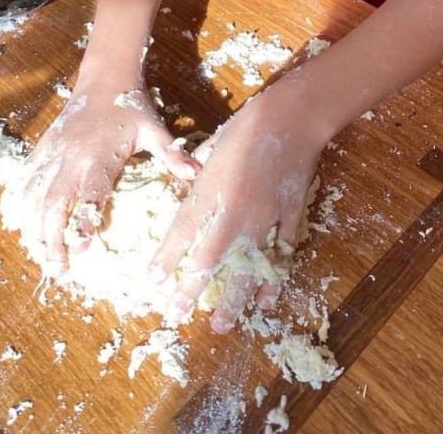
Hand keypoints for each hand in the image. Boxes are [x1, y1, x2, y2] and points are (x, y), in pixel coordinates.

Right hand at [17, 57, 198, 277]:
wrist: (105, 76)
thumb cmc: (132, 107)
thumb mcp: (155, 128)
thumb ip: (171, 153)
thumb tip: (196, 174)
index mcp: (100, 155)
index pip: (88, 194)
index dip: (82, 222)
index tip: (79, 251)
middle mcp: (71, 156)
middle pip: (53, 203)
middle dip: (51, 239)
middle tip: (57, 270)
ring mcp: (54, 152)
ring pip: (34, 195)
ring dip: (32, 228)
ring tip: (37, 256)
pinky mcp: (44, 147)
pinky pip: (24, 178)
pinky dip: (17, 201)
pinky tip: (15, 223)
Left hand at [148, 84, 321, 333]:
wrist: (291, 116)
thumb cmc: (246, 125)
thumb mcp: (212, 144)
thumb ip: (196, 168)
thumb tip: (184, 179)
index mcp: (210, 190)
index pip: (181, 232)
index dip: (165, 259)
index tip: (151, 281)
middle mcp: (233, 211)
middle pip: (209, 259)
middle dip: (190, 290)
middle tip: (176, 316)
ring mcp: (264, 218)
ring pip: (245, 268)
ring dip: (232, 299)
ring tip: (220, 325)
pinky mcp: (289, 218)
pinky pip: (280, 256)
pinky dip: (273, 280)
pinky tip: (264, 301)